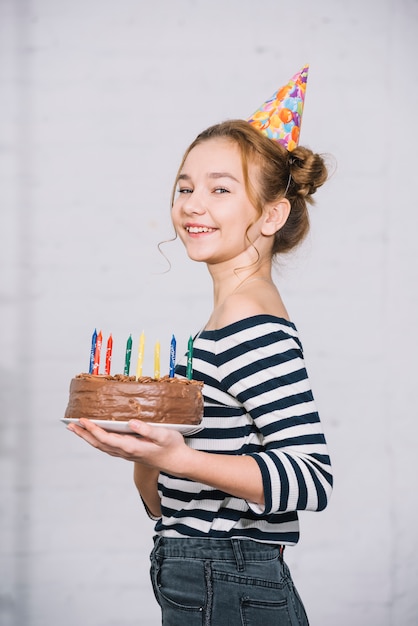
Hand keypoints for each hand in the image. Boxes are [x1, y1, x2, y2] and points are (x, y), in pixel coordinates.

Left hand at [67, 419, 188, 474]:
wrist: (178, 462)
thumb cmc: (172, 447)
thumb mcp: (164, 435)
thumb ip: (148, 430)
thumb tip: (132, 423)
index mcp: (132, 447)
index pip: (106, 438)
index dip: (93, 429)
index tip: (82, 420)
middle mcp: (126, 452)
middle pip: (99, 444)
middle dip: (84, 434)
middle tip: (70, 425)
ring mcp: (126, 453)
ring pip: (102, 446)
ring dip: (88, 437)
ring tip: (76, 428)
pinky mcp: (129, 452)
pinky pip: (108, 446)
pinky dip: (97, 440)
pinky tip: (95, 434)